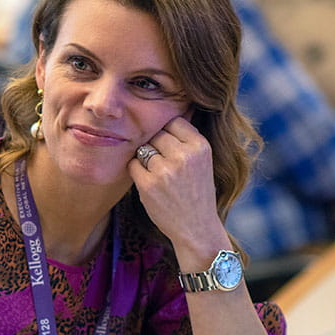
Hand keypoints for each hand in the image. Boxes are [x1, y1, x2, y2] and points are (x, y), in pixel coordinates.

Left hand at [126, 117, 229, 269]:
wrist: (196, 228)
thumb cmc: (196, 192)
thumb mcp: (202, 161)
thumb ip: (187, 139)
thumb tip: (175, 107)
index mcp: (200, 146)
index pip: (173, 121)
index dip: (167, 132)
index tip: (169, 146)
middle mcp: (184, 156)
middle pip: (155, 133)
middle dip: (154, 145)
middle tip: (161, 163)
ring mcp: (165, 170)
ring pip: (143, 148)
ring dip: (144, 158)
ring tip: (157, 174)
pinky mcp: (149, 185)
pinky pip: (132, 164)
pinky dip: (136, 171)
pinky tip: (149, 183)